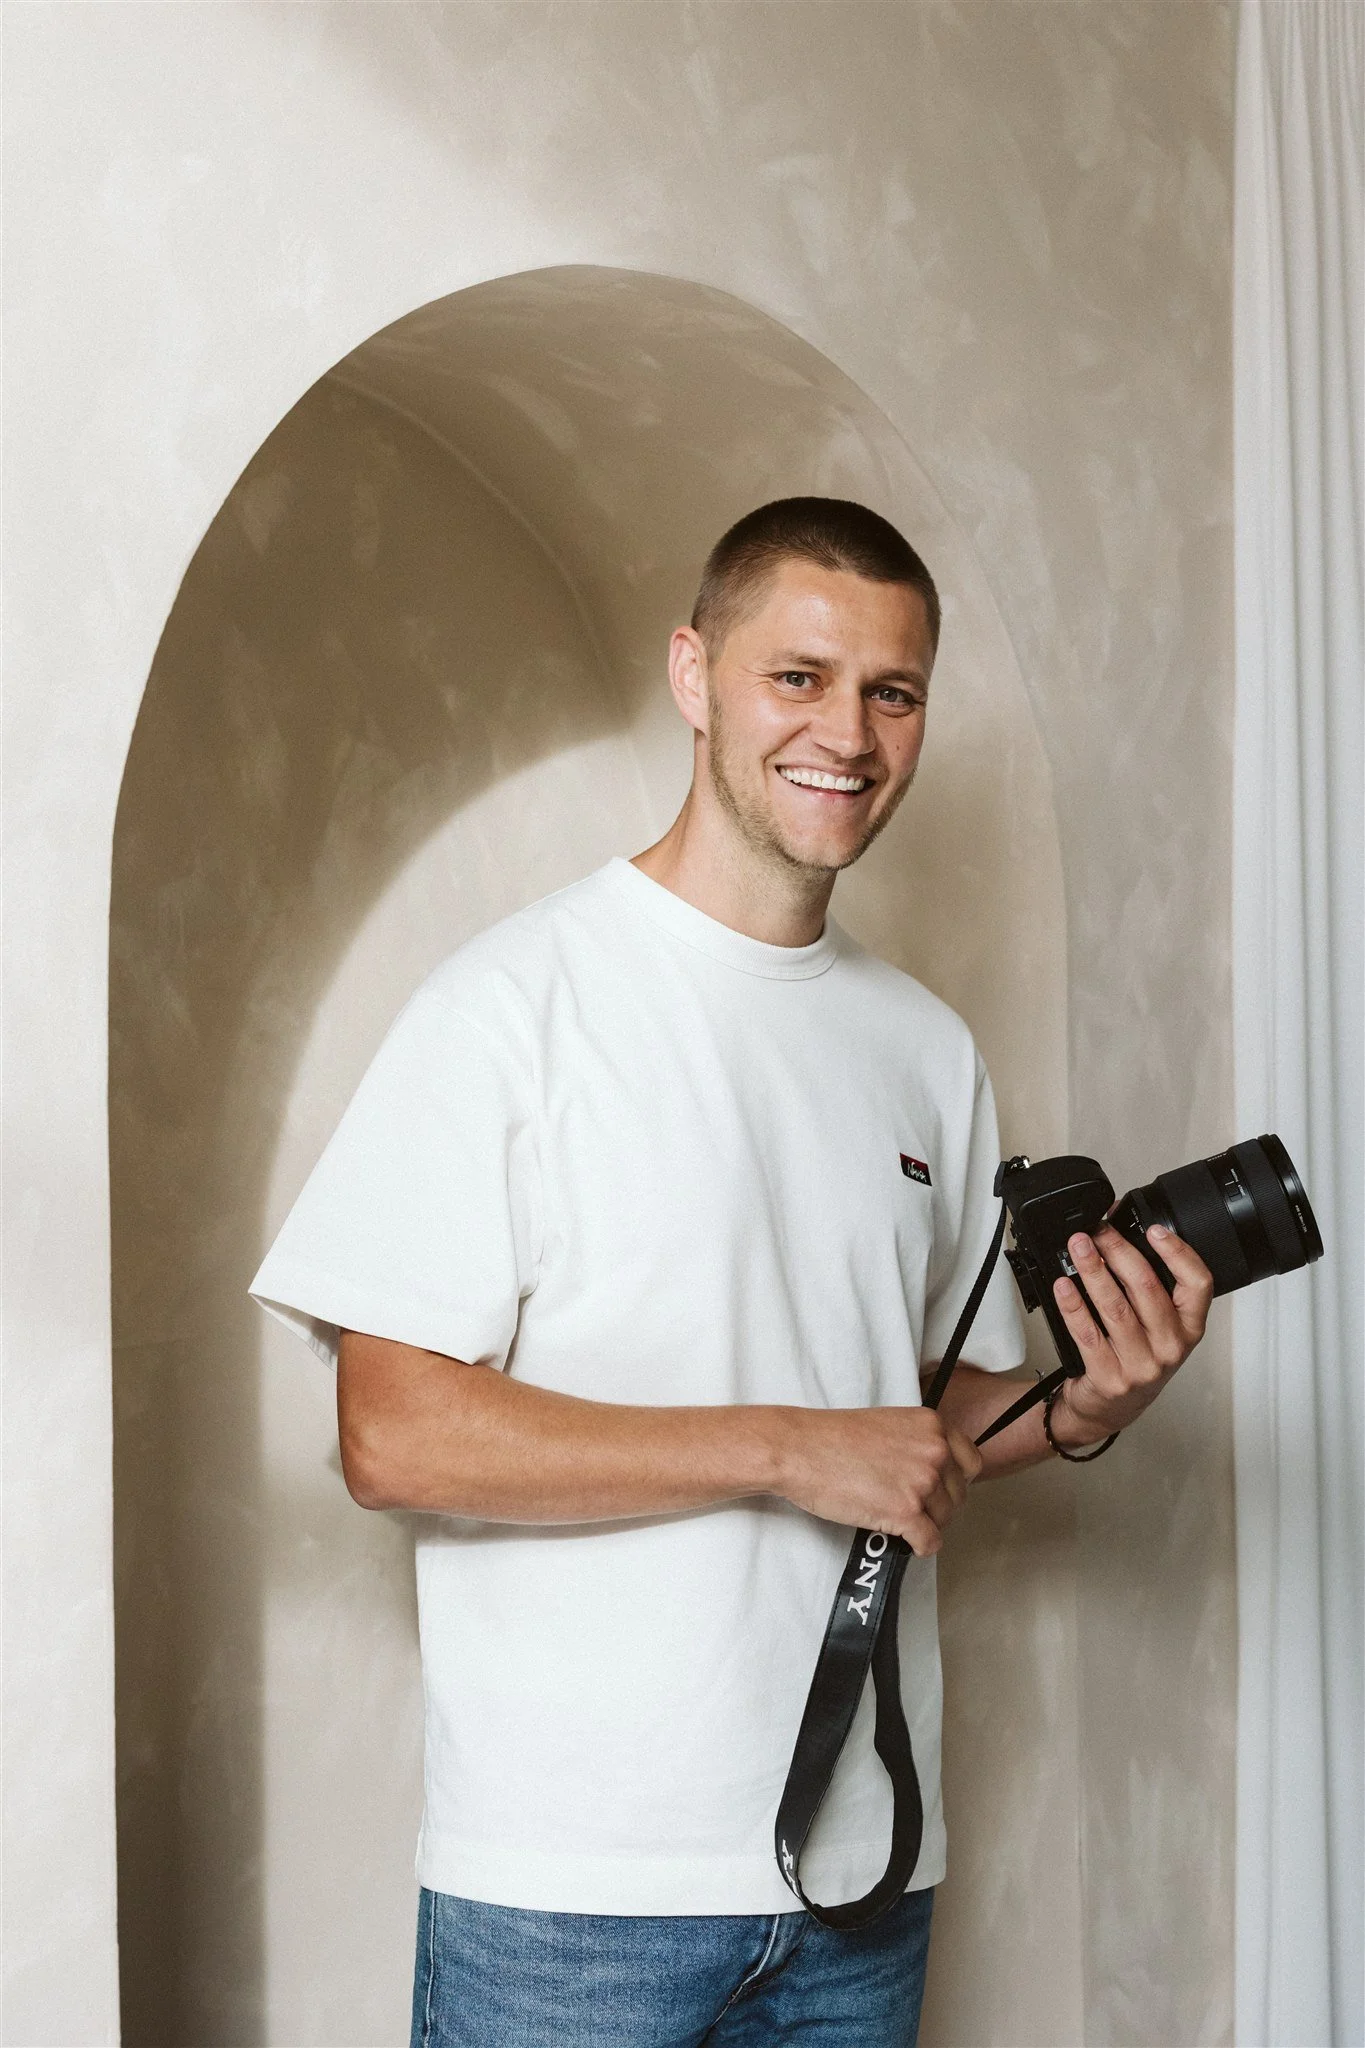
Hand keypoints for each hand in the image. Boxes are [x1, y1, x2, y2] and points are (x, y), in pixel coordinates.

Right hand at [779, 1405, 982, 1556]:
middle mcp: (935, 1452)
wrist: (799, 1449)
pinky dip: (919, 1546)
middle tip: (910, 1506)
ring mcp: (922, 1483)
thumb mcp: (889, 1424)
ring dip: (925, 1525)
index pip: (971, 1463)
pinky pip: (930, 1542)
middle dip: (938, 1505)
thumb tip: (936, 1472)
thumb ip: (919, 1442)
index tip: (937, 1487)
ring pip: (945, 1520)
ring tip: (897, 1518)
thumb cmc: (834, 1437)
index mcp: (933, 1425)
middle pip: (959, 1495)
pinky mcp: (906, 1513)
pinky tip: (902, 1539)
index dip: (954, 1480)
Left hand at [1051, 1222, 1213, 1444]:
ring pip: (1115, 1306)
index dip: (1178, 1252)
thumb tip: (1120, 1237)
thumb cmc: (1136, 1360)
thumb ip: (1149, 1289)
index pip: (1198, 1284)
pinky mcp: (1110, 1376)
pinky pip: (1087, 1332)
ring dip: (1093, 1270)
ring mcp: (1141, 1365)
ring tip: (1078, 1247)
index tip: (1154, 1229)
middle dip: (1118, 1250)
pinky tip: (1063, 1284)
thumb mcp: (1157, 1328)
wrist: (1112, 1409)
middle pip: (1147, 1287)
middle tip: (1098, 1231)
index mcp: (1189, 1328)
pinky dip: (1073, 1304)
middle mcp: (1170, 1347)